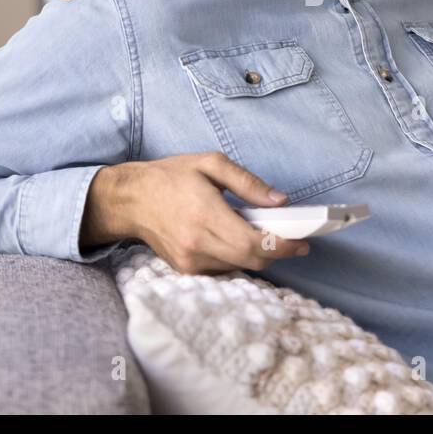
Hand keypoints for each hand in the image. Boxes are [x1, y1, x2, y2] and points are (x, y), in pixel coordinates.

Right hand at [85, 152, 309, 273]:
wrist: (130, 199)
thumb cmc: (171, 176)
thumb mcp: (210, 164)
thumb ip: (247, 182)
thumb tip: (280, 200)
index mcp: (205, 215)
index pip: (254, 243)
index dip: (282, 247)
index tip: (302, 242)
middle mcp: (197, 244)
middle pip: (252, 260)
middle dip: (277, 252)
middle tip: (291, 239)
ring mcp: (190, 261)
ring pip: (239, 267)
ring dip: (256, 254)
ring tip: (260, 233)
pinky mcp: (186, 269)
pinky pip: (223, 269)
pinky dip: (237, 257)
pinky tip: (236, 240)